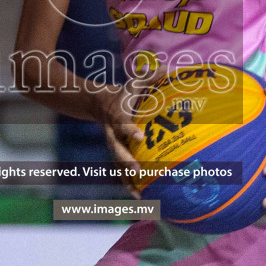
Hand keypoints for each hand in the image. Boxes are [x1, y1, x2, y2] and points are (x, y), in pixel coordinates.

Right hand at [99, 66, 165, 186]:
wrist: (99, 104)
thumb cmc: (123, 93)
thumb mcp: (133, 83)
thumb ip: (149, 77)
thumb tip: (167, 68)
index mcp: (117, 115)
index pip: (122, 123)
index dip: (129, 129)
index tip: (139, 136)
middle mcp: (112, 133)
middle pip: (117, 149)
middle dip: (126, 160)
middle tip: (138, 170)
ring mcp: (112, 145)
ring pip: (117, 164)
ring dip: (127, 179)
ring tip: (139, 195)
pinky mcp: (116, 154)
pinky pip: (120, 171)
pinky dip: (128, 184)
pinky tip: (139, 197)